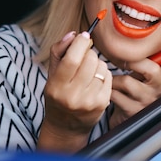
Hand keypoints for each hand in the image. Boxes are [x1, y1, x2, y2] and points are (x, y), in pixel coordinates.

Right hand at [38, 31, 111, 151]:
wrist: (66, 126)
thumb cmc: (58, 95)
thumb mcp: (51, 74)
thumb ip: (59, 51)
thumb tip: (73, 34)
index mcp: (56, 86)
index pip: (72, 59)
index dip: (80, 43)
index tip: (84, 36)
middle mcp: (72, 96)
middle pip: (90, 60)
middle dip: (88, 53)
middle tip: (83, 58)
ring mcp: (89, 101)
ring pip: (101, 67)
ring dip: (96, 64)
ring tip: (88, 72)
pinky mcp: (102, 103)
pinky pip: (109, 77)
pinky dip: (103, 74)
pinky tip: (95, 80)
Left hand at [110, 39, 160, 128]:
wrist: (125, 118)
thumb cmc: (134, 93)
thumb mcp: (144, 78)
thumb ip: (146, 64)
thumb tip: (137, 42)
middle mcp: (158, 91)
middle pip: (152, 70)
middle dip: (134, 61)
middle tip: (123, 62)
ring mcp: (146, 102)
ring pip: (127, 81)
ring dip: (114, 79)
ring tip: (112, 80)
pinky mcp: (132, 111)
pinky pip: (115, 94)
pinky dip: (108, 89)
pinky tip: (109, 90)